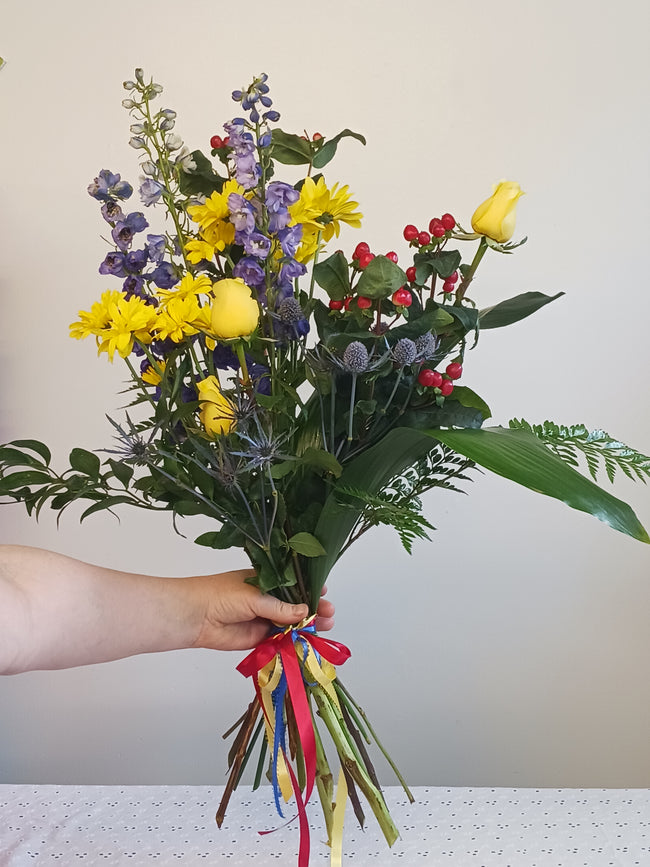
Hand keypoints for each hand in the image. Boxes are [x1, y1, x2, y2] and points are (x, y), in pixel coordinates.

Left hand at [191, 570, 334, 651]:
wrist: (194, 617)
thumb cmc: (220, 595)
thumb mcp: (255, 596)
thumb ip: (280, 607)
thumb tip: (305, 611)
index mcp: (266, 581)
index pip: (294, 584)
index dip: (310, 588)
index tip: (325, 592)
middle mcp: (266, 599)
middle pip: (296, 606)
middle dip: (314, 609)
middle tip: (329, 614)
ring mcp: (263, 619)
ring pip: (290, 624)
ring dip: (307, 627)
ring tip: (325, 628)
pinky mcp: (258, 639)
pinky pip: (280, 641)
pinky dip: (294, 643)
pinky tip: (308, 643)